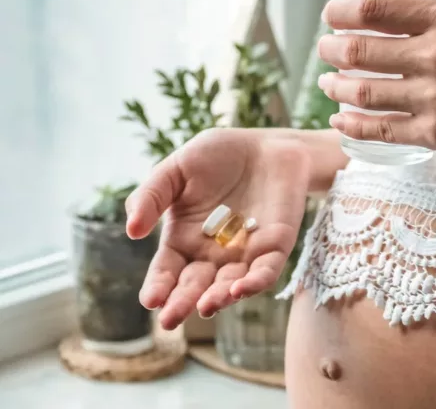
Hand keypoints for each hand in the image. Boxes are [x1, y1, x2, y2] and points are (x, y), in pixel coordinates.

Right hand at [125, 129, 309, 329]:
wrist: (266, 145)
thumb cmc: (217, 155)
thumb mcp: (175, 169)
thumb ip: (151, 196)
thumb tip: (131, 231)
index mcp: (184, 240)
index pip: (167, 271)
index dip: (158, 287)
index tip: (150, 300)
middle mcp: (212, 254)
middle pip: (194, 286)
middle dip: (182, 303)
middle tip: (170, 319)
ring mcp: (244, 254)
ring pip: (229, 286)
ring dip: (218, 299)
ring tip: (206, 307)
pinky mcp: (274, 247)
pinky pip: (265, 271)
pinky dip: (254, 282)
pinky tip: (239, 289)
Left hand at [317, 0, 435, 163]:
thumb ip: (431, 23)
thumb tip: (380, 25)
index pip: (375, 9)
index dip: (342, 13)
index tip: (331, 16)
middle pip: (359, 51)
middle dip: (331, 49)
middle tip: (323, 50)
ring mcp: (434, 98)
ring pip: (362, 91)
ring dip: (335, 86)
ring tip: (325, 83)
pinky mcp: (435, 134)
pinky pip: (378, 129)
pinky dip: (351, 125)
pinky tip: (338, 120)